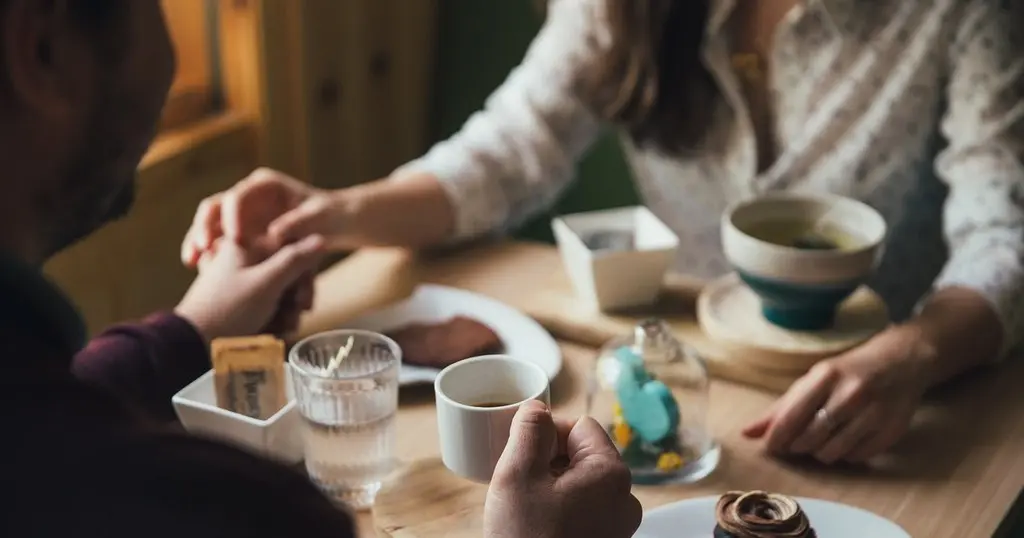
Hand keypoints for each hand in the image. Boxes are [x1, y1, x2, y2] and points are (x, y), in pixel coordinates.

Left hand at [175, 235, 324, 341]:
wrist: (192, 343)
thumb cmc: (228, 309)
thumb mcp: (266, 283)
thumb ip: (295, 260)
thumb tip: (321, 238)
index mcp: (246, 244)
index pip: (291, 247)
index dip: (304, 273)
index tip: (303, 297)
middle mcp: (244, 258)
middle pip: (287, 270)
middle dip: (295, 296)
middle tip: (296, 315)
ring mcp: (240, 280)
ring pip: (280, 289)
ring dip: (287, 311)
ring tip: (282, 328)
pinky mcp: (239, 300)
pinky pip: (266, 303)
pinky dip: (273, 317)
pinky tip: (273, 331)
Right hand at [181, 168, 343, 267]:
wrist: (336, 223)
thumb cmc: (331, 216)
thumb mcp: (320, 218)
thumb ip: (299, 222)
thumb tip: (274, 233)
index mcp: (265, 185)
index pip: (238, 196)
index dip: (233, 216)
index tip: (236, 239)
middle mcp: (249, 195)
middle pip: (215, 207)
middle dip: (204, 226)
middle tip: (201, 248)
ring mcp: (242, 213)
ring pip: (210, 223)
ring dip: (198, 240)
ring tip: (191, 262)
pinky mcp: (241, 231)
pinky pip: (217, 240)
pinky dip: (207, 252)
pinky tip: (199, 269)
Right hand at [484, 401, 642, 537]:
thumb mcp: (516, 474)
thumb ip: (528, 430)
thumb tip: (537, 408)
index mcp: (611, 473)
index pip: (580, 425)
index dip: (547, 433)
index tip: (523, 454)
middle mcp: (626, 498)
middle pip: (583, 454)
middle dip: (549, 461)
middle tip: (522, 484)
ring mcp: (619, 525)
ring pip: (582, 483)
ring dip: (553, 486)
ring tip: (528, 507)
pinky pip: (585, 510)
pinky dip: (562, 509)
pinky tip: (538, 525)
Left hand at [742, 324, 933, 463]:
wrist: (902, 362)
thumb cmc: (848, 372)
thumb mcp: (814, 379)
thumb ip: (781, 408)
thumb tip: (747, 433)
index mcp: (826, 377)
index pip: (791, 417)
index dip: (776, 438)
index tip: (770, 447)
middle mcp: (851, 394)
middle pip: (809, 439)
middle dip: (797, 446)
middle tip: (797, 441)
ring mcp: (874, 414)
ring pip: (831, 453)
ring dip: (820, 452)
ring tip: (822, 439)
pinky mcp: (891, 432)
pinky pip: (855, 457)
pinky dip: (845, 455)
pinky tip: (846, 439)